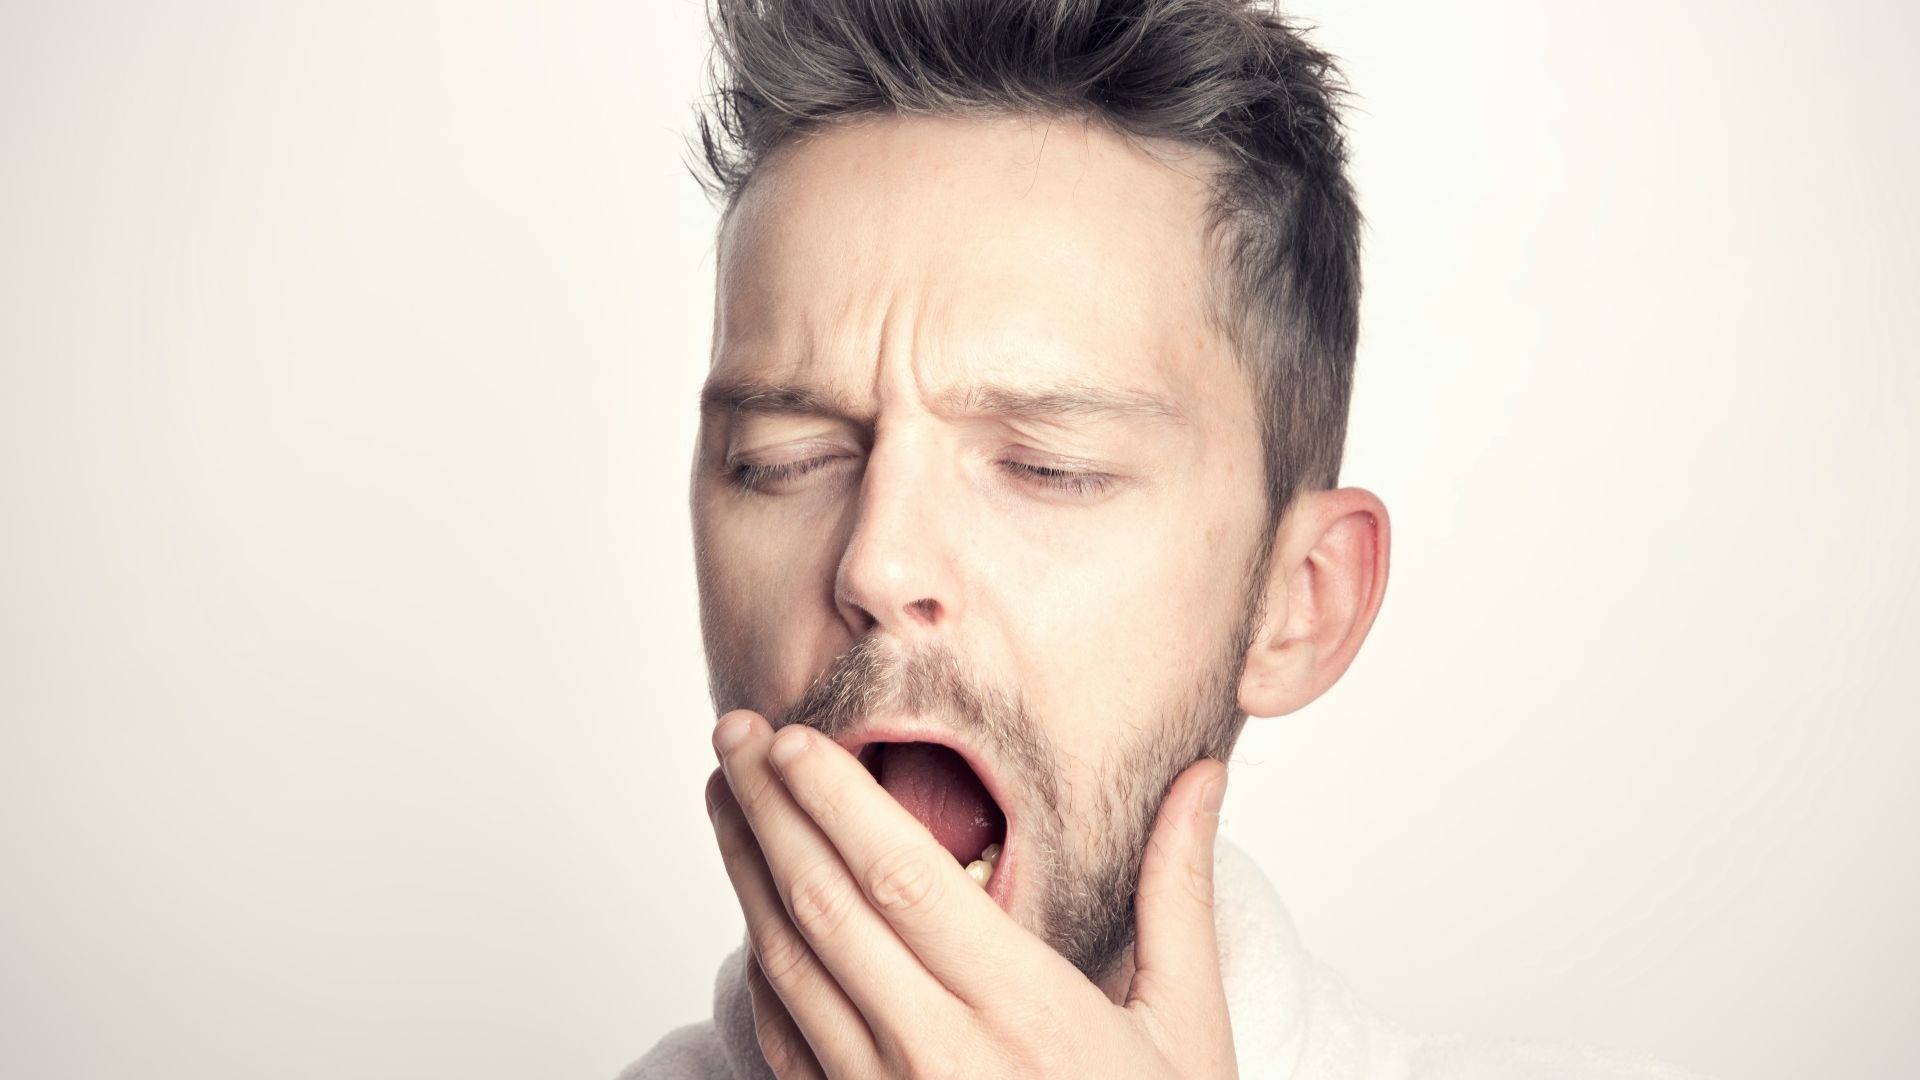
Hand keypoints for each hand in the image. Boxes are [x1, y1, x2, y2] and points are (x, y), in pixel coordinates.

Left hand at [705, 709, 1235, 1078]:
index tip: (793, 738)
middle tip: (731, 732)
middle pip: (824, 906)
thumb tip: (1203, 778)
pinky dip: (761, 967)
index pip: (901, 876)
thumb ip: (1177, 893)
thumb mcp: (1188, 1027)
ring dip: (746, 875)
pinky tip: (750, 915)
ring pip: (790, 968)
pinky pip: (788, 1042)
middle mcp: (937, 1052)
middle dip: (768, 810)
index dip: (835, 799)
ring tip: (723, 799)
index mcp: (1021, 1008)